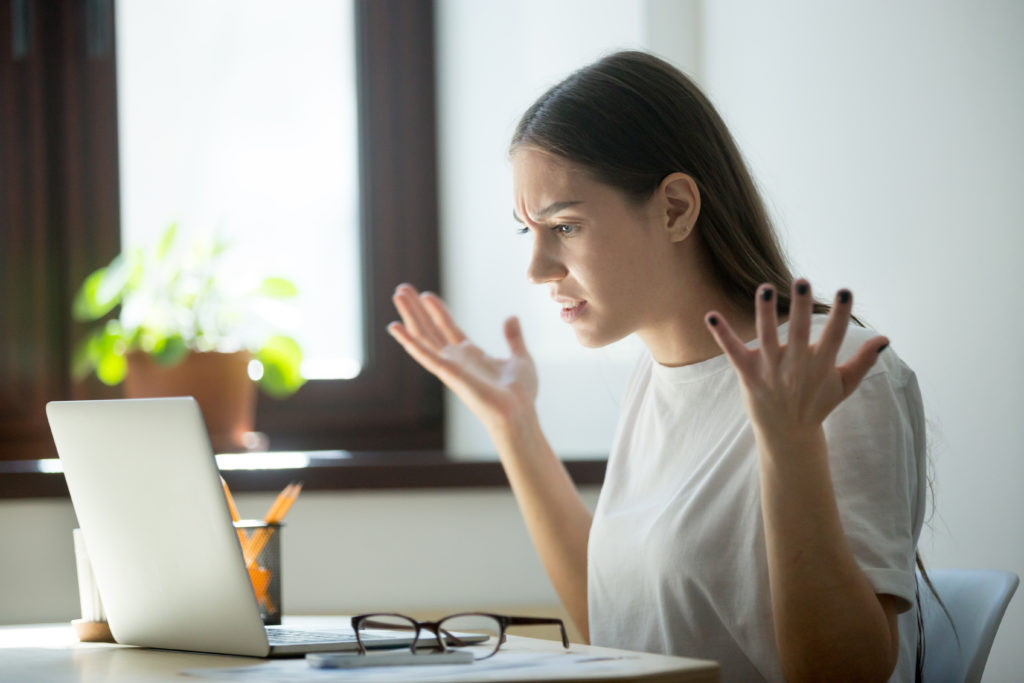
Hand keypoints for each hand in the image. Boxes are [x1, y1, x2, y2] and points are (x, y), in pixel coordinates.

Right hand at [387, 284, 538, 431]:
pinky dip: (408, 341)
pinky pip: (424, 354)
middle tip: (401, 289)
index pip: (448, 328)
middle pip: (430, 329)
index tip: (426, 295)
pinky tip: (394, 327)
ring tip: (397, 294)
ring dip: (409, 315)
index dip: (437, 310)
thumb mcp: (520, 358)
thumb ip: (513, 338)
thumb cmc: (521, 394)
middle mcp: (456, 359)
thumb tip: (511, 317)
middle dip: (416, 309)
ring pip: (423, 336)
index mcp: (471, 355)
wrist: (519, 413)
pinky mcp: (447, 373)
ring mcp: (449, 366)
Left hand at [704, 279, 888, 445]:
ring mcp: (771, 370)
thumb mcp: (844, 385)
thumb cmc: (817, 404)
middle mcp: (796, 366)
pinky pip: (733, 351)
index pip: (835, 336)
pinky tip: (711, 315)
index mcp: (821, 366)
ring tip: (765, 288)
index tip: (845, 292)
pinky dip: (722, 334)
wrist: (788, 435)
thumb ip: (863, 361)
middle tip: (801, 281)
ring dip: (765, 313)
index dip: (840, 315)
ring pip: (767, 337)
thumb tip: (885, 338)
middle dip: (801, 307)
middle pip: (800, 332)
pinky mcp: (748, 374)